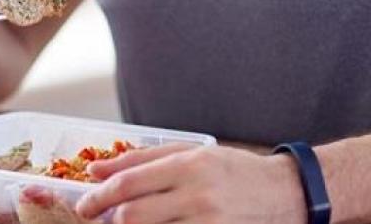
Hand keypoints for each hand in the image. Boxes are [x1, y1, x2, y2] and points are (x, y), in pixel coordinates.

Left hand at [75, 144, 307, 223]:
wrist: (286, 194)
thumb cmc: (234, 171)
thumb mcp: (193, 154)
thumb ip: (142, 159)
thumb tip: (96, 169)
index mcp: (189, 165)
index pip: (128, 184)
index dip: (98, 197)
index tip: (84, 205)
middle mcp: (197, 195)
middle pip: (131, 217)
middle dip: (106, 222)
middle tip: (98, 221)